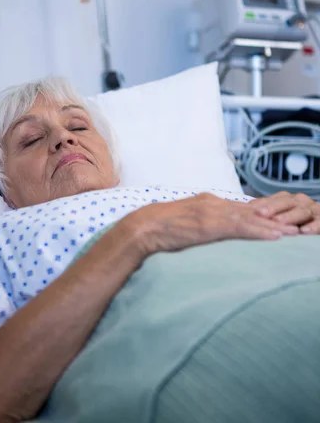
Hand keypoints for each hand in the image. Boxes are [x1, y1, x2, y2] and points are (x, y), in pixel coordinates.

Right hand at [131, 193, 298, 256]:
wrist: (143, 227)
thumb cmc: (159, 228)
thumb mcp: (184, 223)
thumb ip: (201, 224)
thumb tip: (210, 233)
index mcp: (208, 203)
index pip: (240, 210)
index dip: (262, 216)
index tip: (280, 222)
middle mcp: (214, 204)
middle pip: (250, 212)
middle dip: (274, 220)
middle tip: (296, 225)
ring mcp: (212, 213)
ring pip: (250, 219)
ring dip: (273, 227)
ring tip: (293, 233)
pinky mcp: (210, 224)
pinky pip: (240, 228)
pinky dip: (260, 232)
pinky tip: (275, 236)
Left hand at [252, 191, 319, 234]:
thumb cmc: (300, 220)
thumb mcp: (285, 215)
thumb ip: (269, 213)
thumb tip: (245, 212)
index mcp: (289, 200)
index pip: (274, 200)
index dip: (261, 203)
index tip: (247, 209)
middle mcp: (301, 202)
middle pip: (286, 202)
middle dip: (273, 207)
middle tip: (260, 214)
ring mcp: (313, 210)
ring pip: (302, 211)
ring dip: (290, 216)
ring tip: (278, 222)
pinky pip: (319, 222)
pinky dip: (313, 226)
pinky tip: (304, 231)